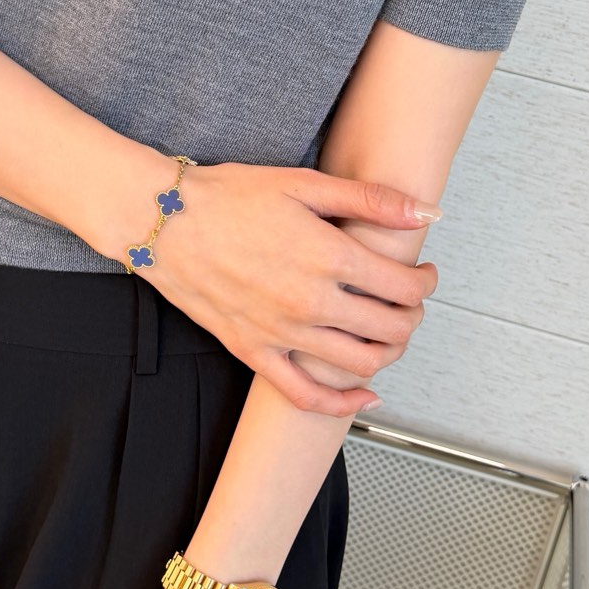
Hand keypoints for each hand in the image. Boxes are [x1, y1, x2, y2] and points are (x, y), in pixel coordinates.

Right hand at [147, 162, 439, 415]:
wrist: (163, 222)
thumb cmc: (227, 198)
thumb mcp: (304, 184)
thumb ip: (370, 200)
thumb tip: (425, 213)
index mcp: (329, 257)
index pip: (405, 287)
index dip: (425, 282)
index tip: (422, 273)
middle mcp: (311, 302)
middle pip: (392, 329)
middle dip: (412, 316)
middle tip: (409, 300)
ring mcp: (283, 334)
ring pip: (361, 364)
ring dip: (388, 352)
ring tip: (386, 332)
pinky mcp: (255, 352)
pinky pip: (307, 396)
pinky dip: (343, 404)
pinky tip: (363, 395)